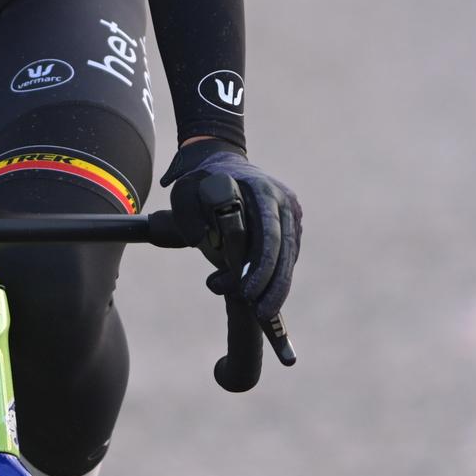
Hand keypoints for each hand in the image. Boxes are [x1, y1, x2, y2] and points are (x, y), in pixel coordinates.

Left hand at [163, 140, 302, 320]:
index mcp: (262, 189)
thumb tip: (200, 240)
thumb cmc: (200, 180)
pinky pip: (287, 256)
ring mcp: (291, 213)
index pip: (269, 233)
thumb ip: (188, 214)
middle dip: (274, 286)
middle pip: (284, 251)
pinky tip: (263, 296)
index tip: (248, 291)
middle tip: (261, 314)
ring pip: (288, 257)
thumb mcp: (184, 192)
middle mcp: (283, 201)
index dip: (262, 266)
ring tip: (259, 311)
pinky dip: (276, 277)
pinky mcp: (291, 225)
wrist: (221, 162)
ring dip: (275, 286)